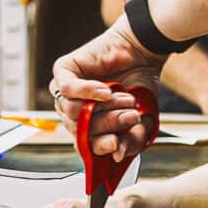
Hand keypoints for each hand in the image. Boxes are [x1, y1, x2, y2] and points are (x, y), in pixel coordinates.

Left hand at [51, 19, 161, 160]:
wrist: (142, 52)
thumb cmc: (140, 85)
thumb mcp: (144, 120)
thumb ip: (133, 140)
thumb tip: (118, 155)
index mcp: (89, 127)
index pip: (85, 146)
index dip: (99, 147)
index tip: (115, 143)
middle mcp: (74, 111)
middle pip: (79, 130)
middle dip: (108, 124)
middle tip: (131, 116)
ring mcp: (66, 92)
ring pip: (73, 111)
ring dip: (102, 108)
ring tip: (124, 98)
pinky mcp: (63, 71)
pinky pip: (66, 89)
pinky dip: (87, 91)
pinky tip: (105, 90)